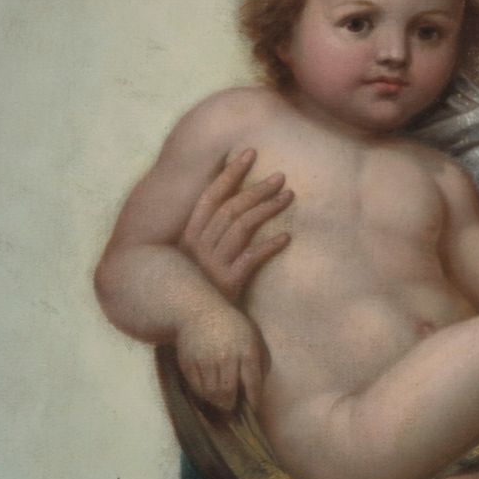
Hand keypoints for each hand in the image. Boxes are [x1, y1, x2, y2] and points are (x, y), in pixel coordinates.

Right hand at [170, 305, 262, 416]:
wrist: (199, 311)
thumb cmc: (232, 327)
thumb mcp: (254, 338)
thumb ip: (261, 362)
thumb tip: (257, 390)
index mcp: (247, 352)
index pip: (252, 386)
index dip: (252, 401)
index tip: (252, 410)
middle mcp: (226, 357)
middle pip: (228, 394)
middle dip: (231, 406)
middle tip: (232, 409)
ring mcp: (205, 360)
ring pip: (211, 394)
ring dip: (216, 402)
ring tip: (220, 400)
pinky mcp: (188, 362)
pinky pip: (196, 387)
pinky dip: (202, 393)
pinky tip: (207, 390)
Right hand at [178, 144, 293, 299]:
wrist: (195, 326)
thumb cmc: (201, 287)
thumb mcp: (196, 258)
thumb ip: (209, 233)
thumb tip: (232, 202)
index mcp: (189, 236)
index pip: (210, 196)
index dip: (229, 173)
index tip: (248, 152)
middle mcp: (199, 247)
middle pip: (230, 208)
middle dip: (255, 188)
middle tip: (280, 176)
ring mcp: (213, 265)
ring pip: (242, 228)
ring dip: (267, 209)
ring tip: (288, 196)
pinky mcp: (228, 284)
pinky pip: (251, 259)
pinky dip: (269, 246)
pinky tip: (286, 236)